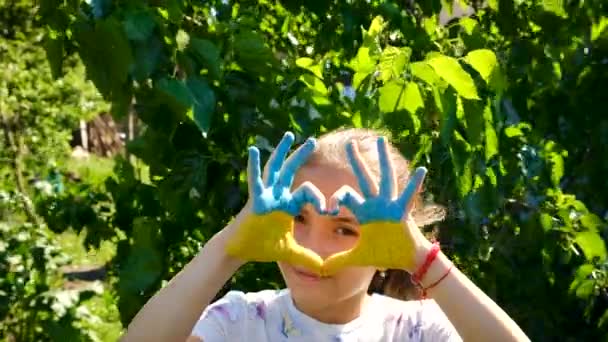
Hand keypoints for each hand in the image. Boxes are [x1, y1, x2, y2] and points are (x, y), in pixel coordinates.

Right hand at [225, 132, 325, 272]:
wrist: (240, 250)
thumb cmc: (262, 246)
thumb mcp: (289, 251)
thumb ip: (306, 257)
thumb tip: (323, 268)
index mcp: (286, 205)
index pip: (306, 193)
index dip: (318, 199)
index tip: (330, 209)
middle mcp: (276, 195)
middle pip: (291, 171)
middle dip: (301, 155)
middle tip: (314, 140)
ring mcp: (265, 195)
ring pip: (275, 169)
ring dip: (282, 152)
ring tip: (289, 135)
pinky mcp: (254, 200)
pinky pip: (255, 180)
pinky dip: (253, 166)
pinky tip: (253, 150)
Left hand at [322, 136, 426, 274]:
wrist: (406, 260)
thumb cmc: (384, 254)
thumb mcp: (358, 257)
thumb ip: (340, 260)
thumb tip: (321, 269)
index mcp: (364, 211)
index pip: (345, 196)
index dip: (335, 199)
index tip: (327, 208)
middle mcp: (376, 204)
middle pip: (364, 178)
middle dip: (357, 161)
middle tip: (349, 142)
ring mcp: (390, 206)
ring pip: (385, 178)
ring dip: (383, 159)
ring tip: (381, 139)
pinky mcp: (403, 212)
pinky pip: (409, 196)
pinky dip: (416, 184)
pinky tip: (421, 169)